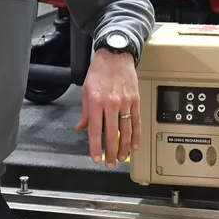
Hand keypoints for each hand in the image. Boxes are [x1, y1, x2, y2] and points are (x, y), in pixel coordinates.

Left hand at [75, 48, 139, 168]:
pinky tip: (134, 145)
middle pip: (112, 134)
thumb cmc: (99, 71)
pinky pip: (137, 121)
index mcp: (96, 101)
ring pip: (126, 131)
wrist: (115, 55)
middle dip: (111, 152)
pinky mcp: (135, 100)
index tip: (95, 158)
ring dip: (124, 147)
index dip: (95, 147)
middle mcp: (111, 103)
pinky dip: (136, 135)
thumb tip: (81, 128)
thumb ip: (85, 112)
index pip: (95, 130)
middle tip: (110, 163)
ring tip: (122, 158)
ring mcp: (125, 102)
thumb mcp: (86, 90)